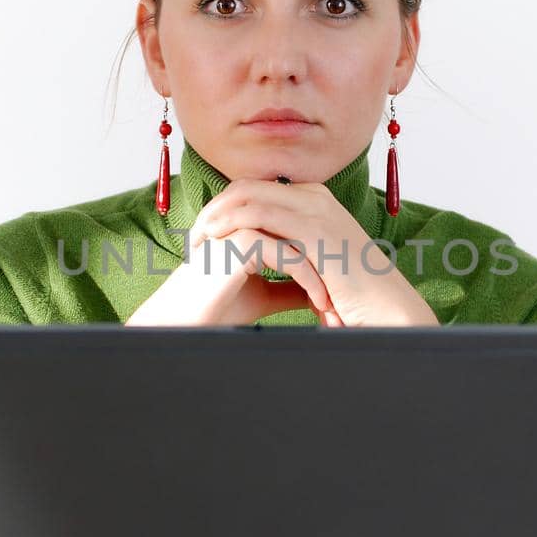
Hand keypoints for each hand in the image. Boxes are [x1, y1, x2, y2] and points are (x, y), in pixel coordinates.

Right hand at [125, 219, 338, 326]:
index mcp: (255, 222)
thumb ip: (292, 286)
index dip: (326, 259)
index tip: (344, 289)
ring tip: (338, 302)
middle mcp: (250, 217)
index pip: (303, 231)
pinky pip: (290, 257)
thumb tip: (322, 289)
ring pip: (303, 243)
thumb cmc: (218, 306)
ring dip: (325, 273)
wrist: (187, 320)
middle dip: (331, 265)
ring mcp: (245, 224)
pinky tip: (319, 304)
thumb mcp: (266, 295)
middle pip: (307, 233)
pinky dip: (310, 282)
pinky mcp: (242, 240)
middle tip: (349, 294)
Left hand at [187, 178, 437, 327]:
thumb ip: (290, 252)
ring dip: (218, 215)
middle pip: (248, 186)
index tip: (204, 231)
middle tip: (193, 232)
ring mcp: (317, 209)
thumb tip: (260, 259)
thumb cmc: (352, 298)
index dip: (225, 206)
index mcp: (315, 201)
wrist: (387, 312)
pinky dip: (233, 226)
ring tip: (198, 240)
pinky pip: (262, 217)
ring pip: (250, 196)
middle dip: (215, 206)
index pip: (257, 190)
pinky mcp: (316, 230)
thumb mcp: (315, 265)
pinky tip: (217, 244)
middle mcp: (316, 197)